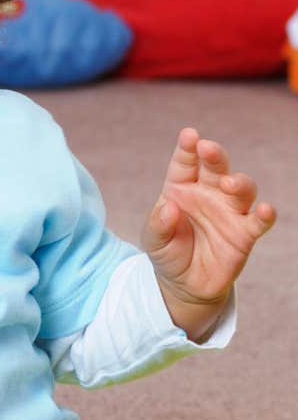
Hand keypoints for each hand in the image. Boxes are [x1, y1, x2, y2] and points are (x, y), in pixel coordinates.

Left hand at [141, 127, 275, 341]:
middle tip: (208, 148)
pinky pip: (258, 222)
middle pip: (215, 169)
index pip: (185, 163)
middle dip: (214, 155)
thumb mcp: (153, 240)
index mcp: (180, 188)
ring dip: (238, 183)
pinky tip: (265, 209)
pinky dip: (264, 214)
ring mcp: (228, 212)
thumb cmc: (167, 252)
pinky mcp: (244, 234)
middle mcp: (207, 194)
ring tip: (229, 184)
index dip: (187, 148)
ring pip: (241, 189)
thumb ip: (158, 224)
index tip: (189, 135)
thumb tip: (169, 208)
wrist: (184, 284)